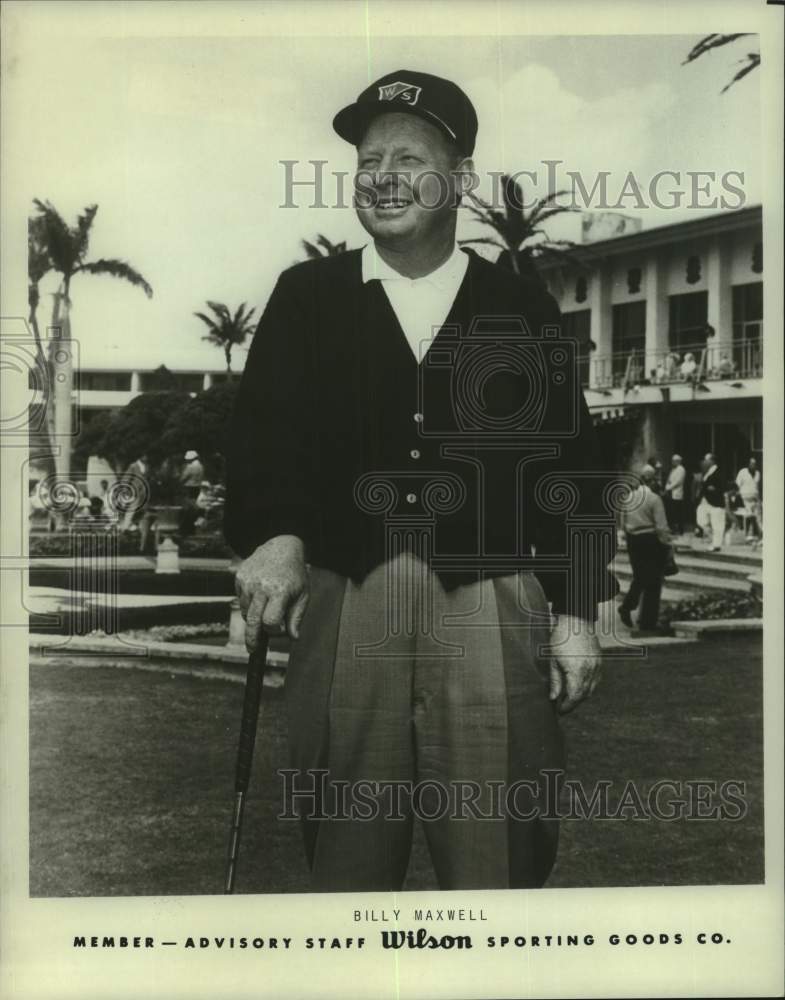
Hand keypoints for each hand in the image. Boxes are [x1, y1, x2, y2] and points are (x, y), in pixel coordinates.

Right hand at [234, 535, 308, 651]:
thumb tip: (293, 638)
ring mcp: (248, 582)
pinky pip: (241, 600)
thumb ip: (297, 617)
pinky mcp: (240, 578)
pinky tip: (259, 595)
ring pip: (246, 612)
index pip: (271, 621)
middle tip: (252, 649)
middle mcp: (261, 587)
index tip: (277, 630)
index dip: (274, 630)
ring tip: (266, 607)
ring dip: (254, 618)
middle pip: (253, 621)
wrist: (281, 546)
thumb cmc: (295, 574)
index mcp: (280, 591)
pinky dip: (249, 605)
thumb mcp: (303, 594)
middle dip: (252, 638)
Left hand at [548, 615, 601, 714]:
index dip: (567, 706)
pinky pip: (596, 680)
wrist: (576, 620)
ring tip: (569, 697)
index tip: (560, 711)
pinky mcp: (599, 661)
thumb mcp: (553, 660)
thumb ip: (555, 681)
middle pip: (584, 695)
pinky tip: (579, 685)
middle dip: (574, 703)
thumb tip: (553, 698)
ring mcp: (597, 666)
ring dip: (581, 696)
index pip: (575, 697)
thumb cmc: (561, 638)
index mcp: (578, 671)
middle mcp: (590, 671)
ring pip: (592, 689)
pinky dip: (588, 686)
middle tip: (563, 707)